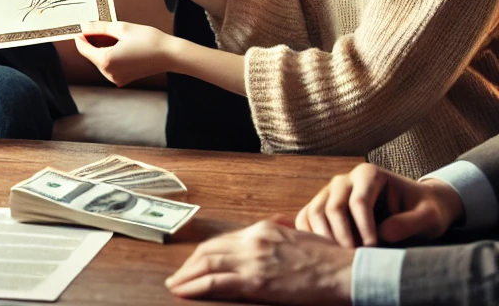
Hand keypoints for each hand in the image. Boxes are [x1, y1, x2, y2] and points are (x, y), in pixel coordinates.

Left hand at [74, 20, 171, 86]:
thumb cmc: (148, 40)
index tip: (81, 27)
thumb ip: (99, 28)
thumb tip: (84, 27)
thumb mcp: (121, 28)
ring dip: (102, 48)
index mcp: (106, 61)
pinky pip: (110, 66)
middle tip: (103, 28)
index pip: (83, 49)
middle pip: (91, 55)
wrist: (169, 55)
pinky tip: (122, 46)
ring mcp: (116, 79)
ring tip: (117, 37)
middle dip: (93, 41)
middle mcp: (109, 74)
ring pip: (100, 60)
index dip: (80, 37)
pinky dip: (111, 55)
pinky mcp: (123, 79)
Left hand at [166, 220, 353, 303]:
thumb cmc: (329, 259)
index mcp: (263, 229)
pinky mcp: (257, 282)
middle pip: (210, 251)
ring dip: (186, 275)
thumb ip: (277, 240)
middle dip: (190, 264)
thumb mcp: (298, 239)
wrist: (344, 272)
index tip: (194, 262)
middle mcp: (253, 240)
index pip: (224, 241)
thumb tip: (267, 243)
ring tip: (175, 285)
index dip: (205, 253)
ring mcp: (253, 260)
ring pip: (207, 264)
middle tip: (177, 276)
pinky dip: (196, 286)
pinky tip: (184, 291)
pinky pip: (217, 283)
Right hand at [296, 162, 464, 247]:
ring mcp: (331, 192)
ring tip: (343, 260)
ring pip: (315, 212)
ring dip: (325, 238)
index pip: (358, 201)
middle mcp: (345, 179)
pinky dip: (310, 236)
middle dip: (343, 237)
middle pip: (332, 206)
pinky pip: (306, 218)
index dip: (364, 228)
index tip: (374, 250)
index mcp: (369, 174)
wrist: (416, 207)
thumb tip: (382, 234)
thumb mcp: (429, 217)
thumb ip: (409, 223)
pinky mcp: (323, 205)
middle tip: (356, 260)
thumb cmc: (424, 210)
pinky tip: (325, 253)